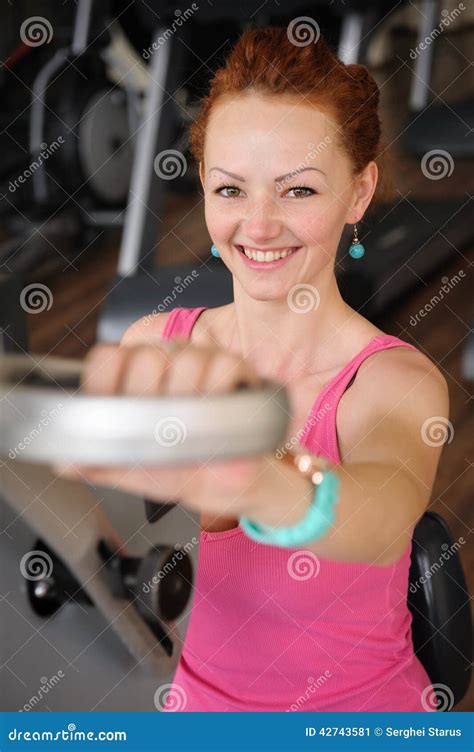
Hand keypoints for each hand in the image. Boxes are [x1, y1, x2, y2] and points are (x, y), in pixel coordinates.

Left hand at [51, 339, 267, 516]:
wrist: (220, 484)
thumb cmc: (175, 470)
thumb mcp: (129, 472)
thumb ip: (94, 463)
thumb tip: (65, 461)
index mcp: (130, 377)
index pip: (106, 358)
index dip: (110, 386)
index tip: (122, 417)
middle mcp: (162, 360)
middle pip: (147, 357)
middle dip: (154, 403)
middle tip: (164, 431)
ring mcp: (197, 360)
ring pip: (187, 362)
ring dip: (190, 405)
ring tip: (193, 429)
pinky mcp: (235, 368)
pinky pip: (224, 367)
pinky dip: (220, 395)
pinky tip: (217, 416)